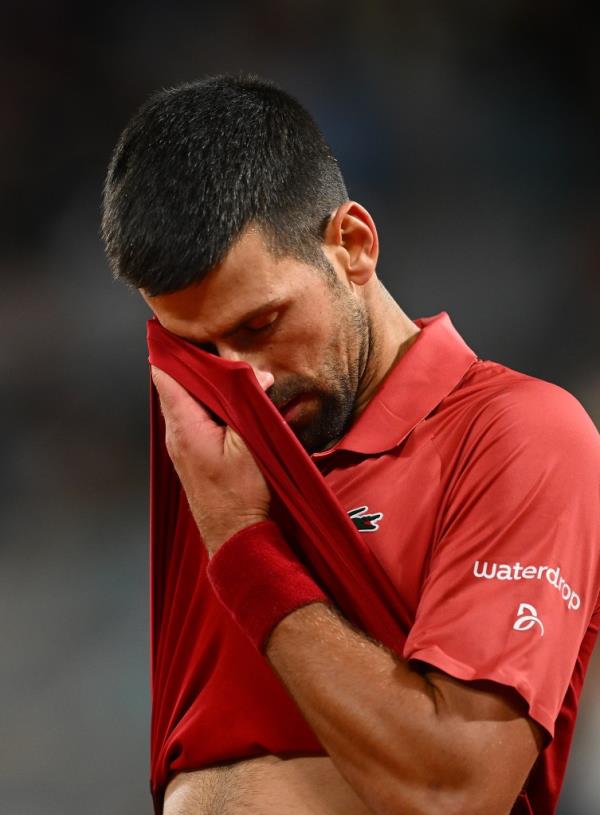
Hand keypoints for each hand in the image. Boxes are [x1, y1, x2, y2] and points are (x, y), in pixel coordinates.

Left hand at [151, 365, 273, 554]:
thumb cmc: (241, 494)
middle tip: (215, 346)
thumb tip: (259, 376)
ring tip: (225, 370)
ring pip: (183, 402)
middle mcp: (176, 434)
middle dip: (193, 364)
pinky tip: (226, 403)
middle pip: (174, 386)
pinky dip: (205, 404)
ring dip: (201, 386)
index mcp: (185, 425)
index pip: (166, 376)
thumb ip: (251, 404)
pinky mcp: (190, 456)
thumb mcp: (251, 444)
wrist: (235, 536)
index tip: (182, 332)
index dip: (173, 351)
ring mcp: (180, 446)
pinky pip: (191, 418)